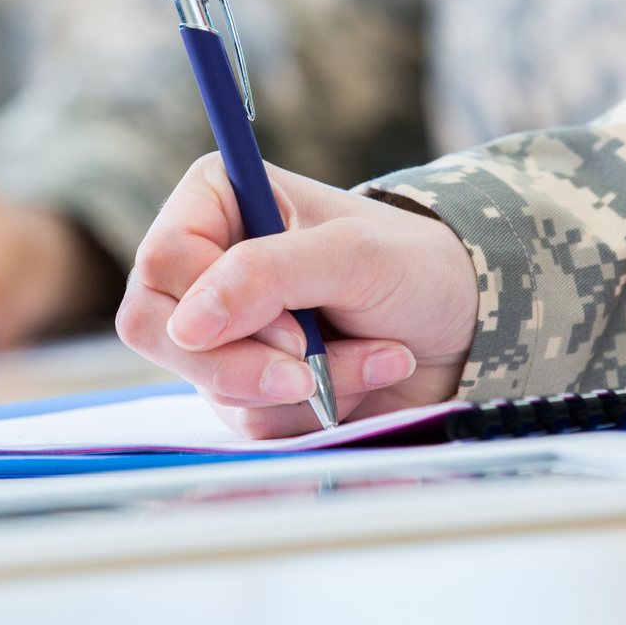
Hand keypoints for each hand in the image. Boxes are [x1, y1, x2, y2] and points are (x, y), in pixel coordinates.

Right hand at [117, 154, 479, 438]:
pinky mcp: (252, 384)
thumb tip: (187, 325)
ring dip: (302, 387)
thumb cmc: (415, 265)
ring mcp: (227, 331)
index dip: (215, 308)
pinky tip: (362, 379)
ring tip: (373, 354)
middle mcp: (208, 265)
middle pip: (159, 333)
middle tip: (310, 370)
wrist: (466, 324)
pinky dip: (312, 413)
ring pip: (213, 387)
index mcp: (217, 203)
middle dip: (245, 366)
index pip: (162, 264)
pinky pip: (250, 421)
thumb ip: (266, 275)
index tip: (292, 328)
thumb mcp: (350, 255)